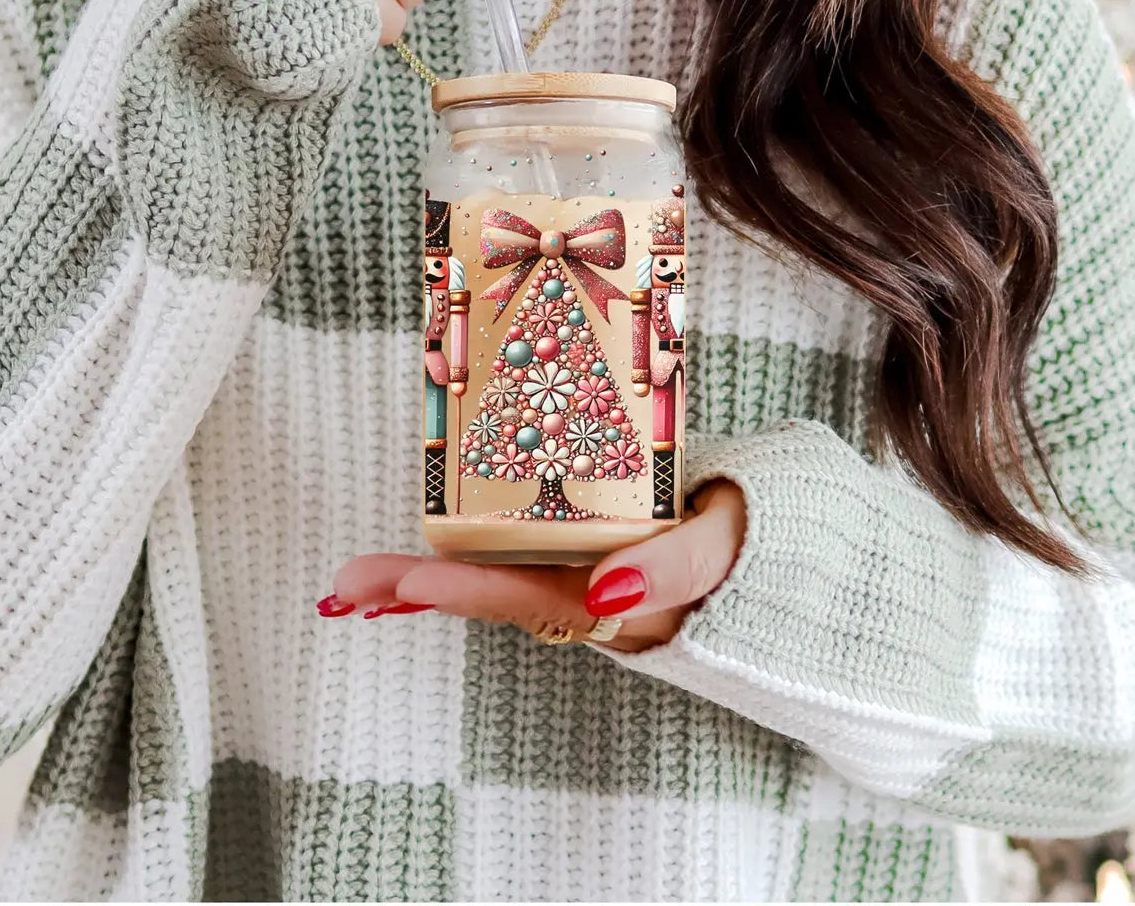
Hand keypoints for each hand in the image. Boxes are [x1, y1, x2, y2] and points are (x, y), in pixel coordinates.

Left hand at [319, 480, 747, 652]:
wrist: (789, 550)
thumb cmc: (760, 531)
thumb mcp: (735, 539)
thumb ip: (682, 563)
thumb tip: (606, 590)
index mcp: (632, 597)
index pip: (542, 595)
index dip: (475, 590)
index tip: (412, 585)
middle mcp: (602, 603)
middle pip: (499, 600)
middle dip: (424, 593)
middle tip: (346, 585)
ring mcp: (594, 589)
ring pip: (503, 591)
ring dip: (427, 589)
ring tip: (352, 584)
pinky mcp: (590, 571)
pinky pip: (520, 578)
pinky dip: (462, 580)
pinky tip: (407, 581)